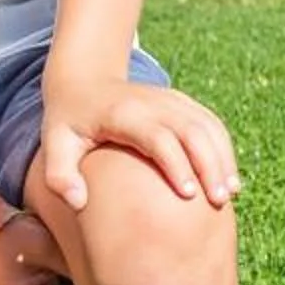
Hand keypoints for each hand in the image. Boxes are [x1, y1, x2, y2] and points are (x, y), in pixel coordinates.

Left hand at [37, 75, 240, 211]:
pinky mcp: (182, 103)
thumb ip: (58, 176)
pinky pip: (211, 123)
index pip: (158, 137)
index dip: (176, 164)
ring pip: (208, 126)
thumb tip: (78, 203)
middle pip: (192, 130)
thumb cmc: (68, 122)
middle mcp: (153, 102)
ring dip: (223, 158)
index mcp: (124, 113)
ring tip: (230, 193)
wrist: (84, 80)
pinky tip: (228, 177)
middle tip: (219, 200)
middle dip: (210, 164)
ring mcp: (171, 100)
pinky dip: (224, 149)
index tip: (188, 195)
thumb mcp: (53, 145)